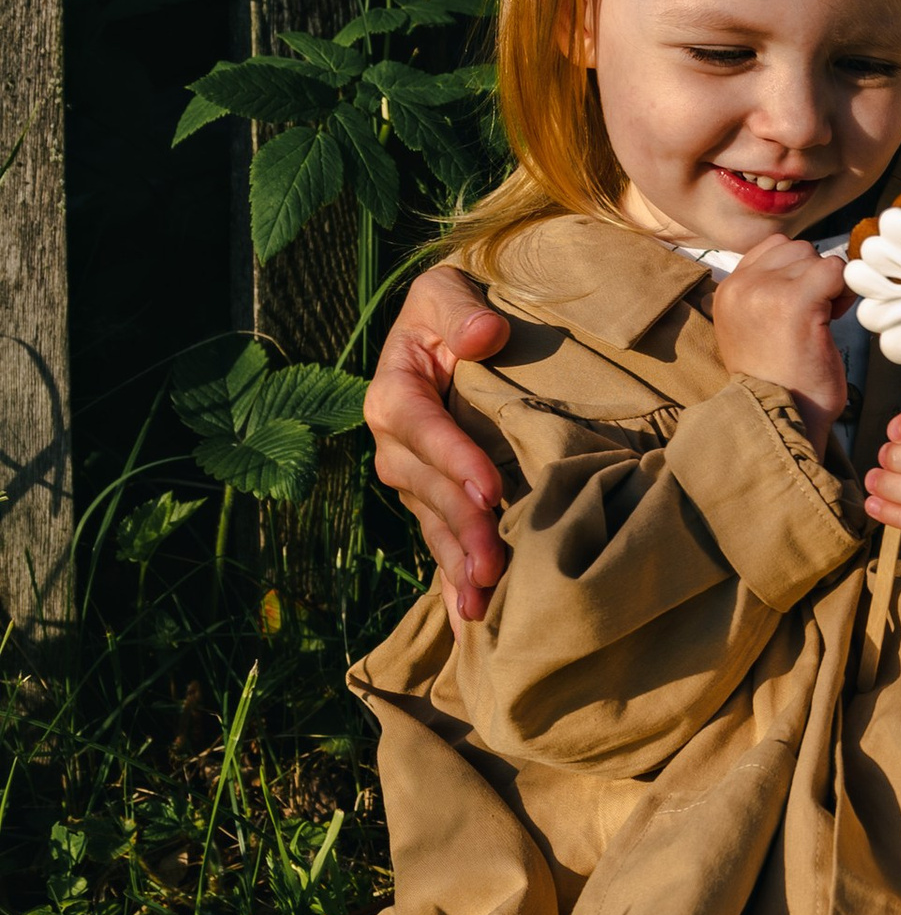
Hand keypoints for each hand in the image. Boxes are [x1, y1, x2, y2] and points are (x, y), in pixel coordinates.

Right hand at [366, 264, 512, 623]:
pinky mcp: (436, 500)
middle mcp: (396, 442)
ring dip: (454, 566)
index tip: (489, 489)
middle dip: (458, 528)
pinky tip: (474, 622)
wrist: (462, 328)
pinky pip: (442, 540)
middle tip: (492, 565)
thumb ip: (459, 310)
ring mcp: (414, 477)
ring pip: (431, 524)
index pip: (418, 426)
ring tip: (481, 605)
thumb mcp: (448, 292)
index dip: (451, 458)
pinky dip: (456, 579)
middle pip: (424, 488)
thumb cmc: (456, 307)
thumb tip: (483, 334)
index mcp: (394, 390)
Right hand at [711, 245, 852, 453]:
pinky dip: (843, 292)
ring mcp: (764, 291)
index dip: (798, 271)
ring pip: (816, 258)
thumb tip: (809, 263)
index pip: (773, 248)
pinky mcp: (795, 301)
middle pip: (797, 249)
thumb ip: (768, 292)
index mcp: (727, 291)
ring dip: (829, 286)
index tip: (802, 307)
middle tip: (815, 318)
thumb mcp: (757, 328)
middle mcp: (739, 285)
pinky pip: (834, 271)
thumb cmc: (780, 382)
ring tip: (819, 323)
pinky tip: (832, 322)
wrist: (781, 419)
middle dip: (814, 277)